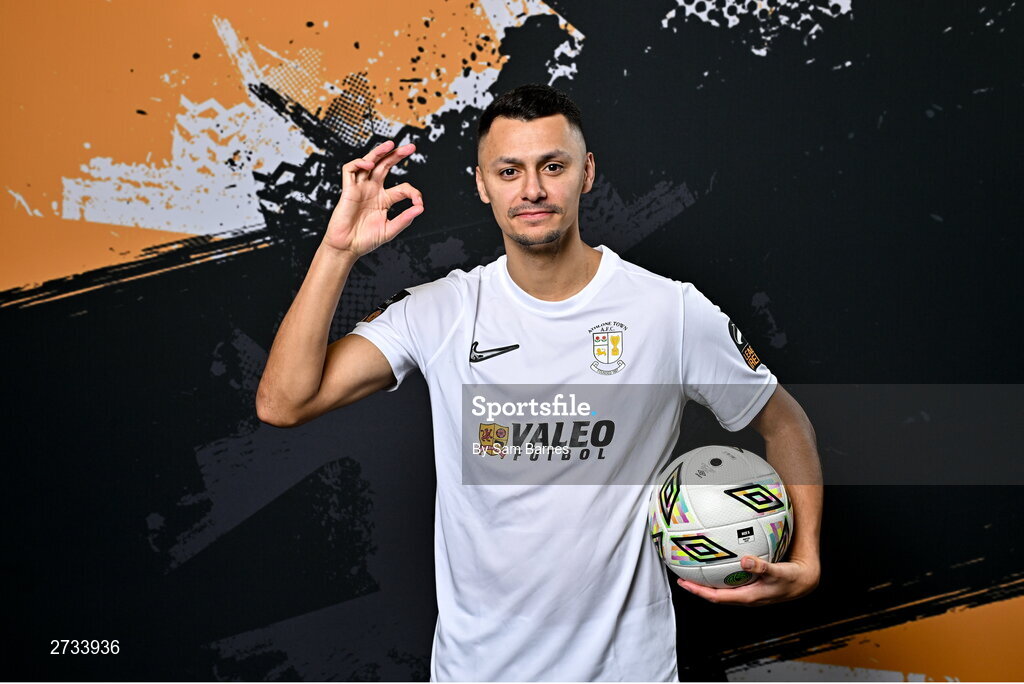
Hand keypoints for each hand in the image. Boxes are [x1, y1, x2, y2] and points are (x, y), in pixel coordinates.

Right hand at [324, 140, 423, 256]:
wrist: (347, 247)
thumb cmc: (365, 240)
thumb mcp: (390, 230)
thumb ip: (405, 219)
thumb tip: (420, 208)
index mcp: (384, 200)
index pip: (402, 187)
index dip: (413, 192)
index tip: (419, 202)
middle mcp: (373, 190)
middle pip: (385, 166)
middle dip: (397, 155)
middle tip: (411, 147)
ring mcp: (361, 188)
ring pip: (369, 162)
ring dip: (379, 152)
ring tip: (391, 144)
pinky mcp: (348, 190)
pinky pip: (350, 170)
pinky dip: (359, 163)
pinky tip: (369, 163)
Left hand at [676, 555, 819, 605]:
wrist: (804, 582)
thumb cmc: (791, 578)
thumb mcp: (778, 572)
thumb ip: (762, 567)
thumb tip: (745, 560)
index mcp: (747, 597)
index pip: (716, 597)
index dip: (698, 591)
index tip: (683, 583)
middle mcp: (744, 597)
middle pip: (714, 595)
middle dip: (697, 587)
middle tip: (680, 576)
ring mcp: (747, 592)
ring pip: (721, 589)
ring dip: (706, 582)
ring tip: (692, 570)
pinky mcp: (750, 586)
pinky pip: (730, 582)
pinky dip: (719, 574)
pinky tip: (716, 562)